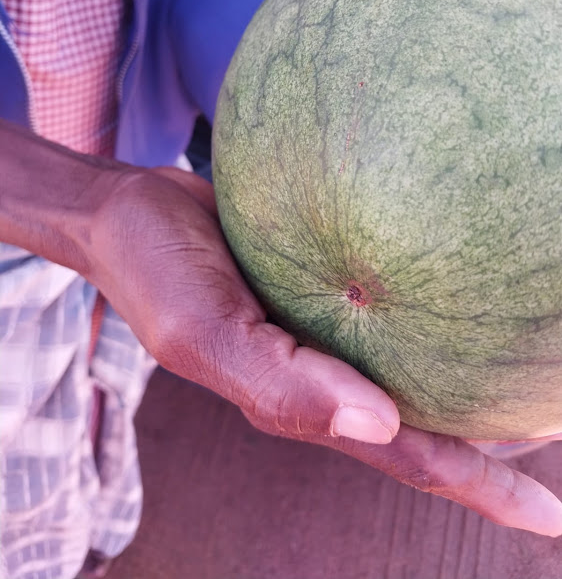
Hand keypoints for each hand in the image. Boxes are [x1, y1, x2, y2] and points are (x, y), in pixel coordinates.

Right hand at [86, 166, 561, 537]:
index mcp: (302, 401)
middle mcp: (326, 374)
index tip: (554, 517)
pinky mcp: (321, 285)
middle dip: (500, 449)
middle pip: (428, 425)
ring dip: (477, 386)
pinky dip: (434, 316)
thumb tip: (381, 426)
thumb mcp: (203, 333)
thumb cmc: (156, 273)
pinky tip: (465, 291)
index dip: (482, 490)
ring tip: (538, 376)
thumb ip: (280, 386)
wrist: (129, 212)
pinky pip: (390, 308)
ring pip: (416, 370)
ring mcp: (326, 330)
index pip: (410, 458)